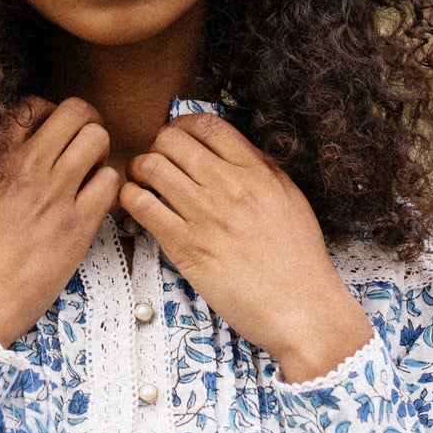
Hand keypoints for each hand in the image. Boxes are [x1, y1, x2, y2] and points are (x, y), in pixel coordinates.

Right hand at [0, 98, 118, 348]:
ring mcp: (53, 194)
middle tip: (80, 145)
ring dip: (99, 151)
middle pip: (76, 111)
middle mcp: (23, 166)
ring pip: (99, 138)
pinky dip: (107, 185)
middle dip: (84, 122)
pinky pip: (110, 181)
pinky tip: (93, 201)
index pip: (32, 106)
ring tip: (88, 172)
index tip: (46, 136)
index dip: (47, 116)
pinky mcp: (77, 225)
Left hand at [119, 115, 373, 381]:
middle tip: (157, 162)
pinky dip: (130, 198)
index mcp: (257, 170)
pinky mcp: (185, 246)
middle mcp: (229, 185)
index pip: (207, 124)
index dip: (183, 125)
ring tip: (142, 183)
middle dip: (156, 146)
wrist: (301, 307)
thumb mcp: (290, 200)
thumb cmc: (300, 262)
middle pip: (171, 139)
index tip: (177, 137)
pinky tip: (136, 206)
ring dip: (139, 170)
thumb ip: (261, 170)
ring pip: (151, 166)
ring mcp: (204, 214)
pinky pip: (141, 205)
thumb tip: (230, 150)